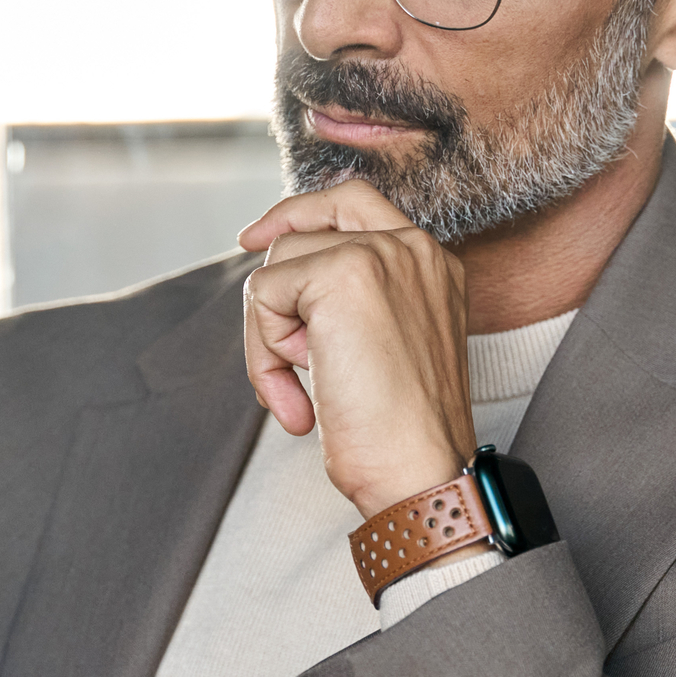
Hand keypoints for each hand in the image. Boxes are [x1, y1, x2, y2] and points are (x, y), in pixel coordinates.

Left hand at [238, 175, 475, 517]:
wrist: (419, 471)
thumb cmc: (398, 433)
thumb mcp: (381, 349)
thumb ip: (348, 305)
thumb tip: (281, 284)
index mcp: (431, 265)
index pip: (357, 204)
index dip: (303, 213)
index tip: (260, 235)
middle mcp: (414, 249)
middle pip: (313, 218)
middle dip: (275, 257)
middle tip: (244, 249)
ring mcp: (381, 254)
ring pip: (278, 265)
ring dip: (269, 336)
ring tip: (302, 389)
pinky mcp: (342, 274)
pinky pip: (263, 294)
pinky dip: (263, 353)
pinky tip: (300, 399)